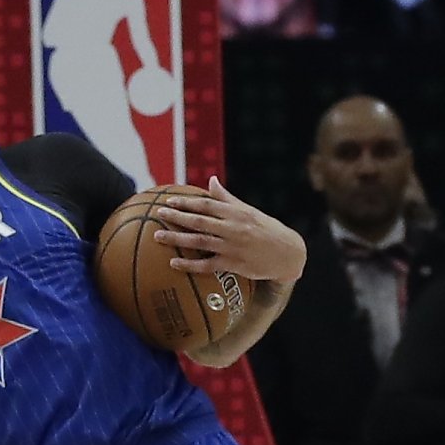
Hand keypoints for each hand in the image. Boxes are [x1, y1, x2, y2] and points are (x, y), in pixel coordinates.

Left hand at [151, 177, 306, 282]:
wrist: (288, 253)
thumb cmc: (266, 230)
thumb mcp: (249, 211)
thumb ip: (227, 198)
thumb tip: (211, 180)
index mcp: (235, 213)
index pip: (206, 204)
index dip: (186, 202)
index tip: (168, 200)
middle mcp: (232, 228)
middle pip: (199, 221)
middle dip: (176, 217)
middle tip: (158, 214)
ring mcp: (232, 246)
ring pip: (200, 241)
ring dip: (177, 238)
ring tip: (157, 236)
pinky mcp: (234, 265)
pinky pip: (207, 265)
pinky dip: (190, 264)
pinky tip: (174, 263)